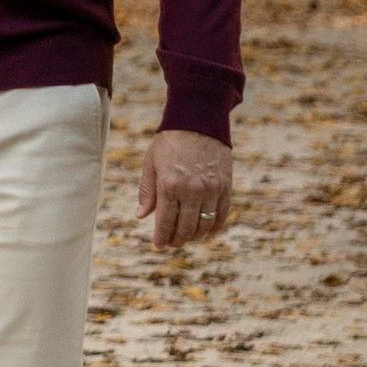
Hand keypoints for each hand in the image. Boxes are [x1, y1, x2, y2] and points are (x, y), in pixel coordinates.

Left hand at [138, 127, 233, 248]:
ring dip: (195, 236)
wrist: (198, 121)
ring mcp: (211, 190)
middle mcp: (192, 191)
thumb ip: (147, 192)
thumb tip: (141, 216)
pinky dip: (215, 227)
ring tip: (187, 237)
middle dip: (177, 239)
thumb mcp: (151, 164)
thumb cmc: (170, 142)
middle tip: (172, 243)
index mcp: (169, 185)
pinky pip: (221, 214)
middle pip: (186, 228)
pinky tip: (208, 233)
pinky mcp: (225, 186)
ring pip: (204, 225)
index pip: (165, 222)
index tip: (158, 244)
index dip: (161, 237)